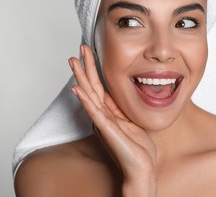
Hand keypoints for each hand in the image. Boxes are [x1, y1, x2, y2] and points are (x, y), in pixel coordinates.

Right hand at [69, 45, 156, 195]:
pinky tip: (77, 88)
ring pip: (89, 94)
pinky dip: (85, 99)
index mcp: (110, 112)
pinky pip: (95, 111)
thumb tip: (122, 97)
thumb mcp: (132, 122)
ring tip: (73, 61)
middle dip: (86, 66)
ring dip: (81, 77)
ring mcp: (103, 122)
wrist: (141, 168)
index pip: (99, 86)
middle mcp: (104, 115)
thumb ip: (124, 110)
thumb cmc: (138, 148)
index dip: (94, 69)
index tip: (90, 52)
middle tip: (80, 47)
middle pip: (92, 86)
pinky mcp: (107, 129)